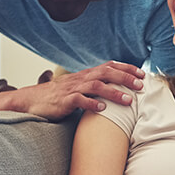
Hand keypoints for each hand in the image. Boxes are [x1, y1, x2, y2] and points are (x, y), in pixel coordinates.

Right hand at [0, 61, 144, 119]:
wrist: (32, 100)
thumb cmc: (58, 96)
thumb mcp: (78, 88)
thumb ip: (95, 86)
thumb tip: (115, 89)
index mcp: (86, 74)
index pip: (109, 66)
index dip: (126, 68)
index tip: (142, 74)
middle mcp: (81, 78)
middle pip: (106, 73)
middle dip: (125, 78)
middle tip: (140, 86)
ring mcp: (72, 89)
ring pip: (96, 86)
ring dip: (113, 92)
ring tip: (128, 100)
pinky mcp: (64, 101)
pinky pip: (79, 100)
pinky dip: (91, 103)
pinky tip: (102, 109)